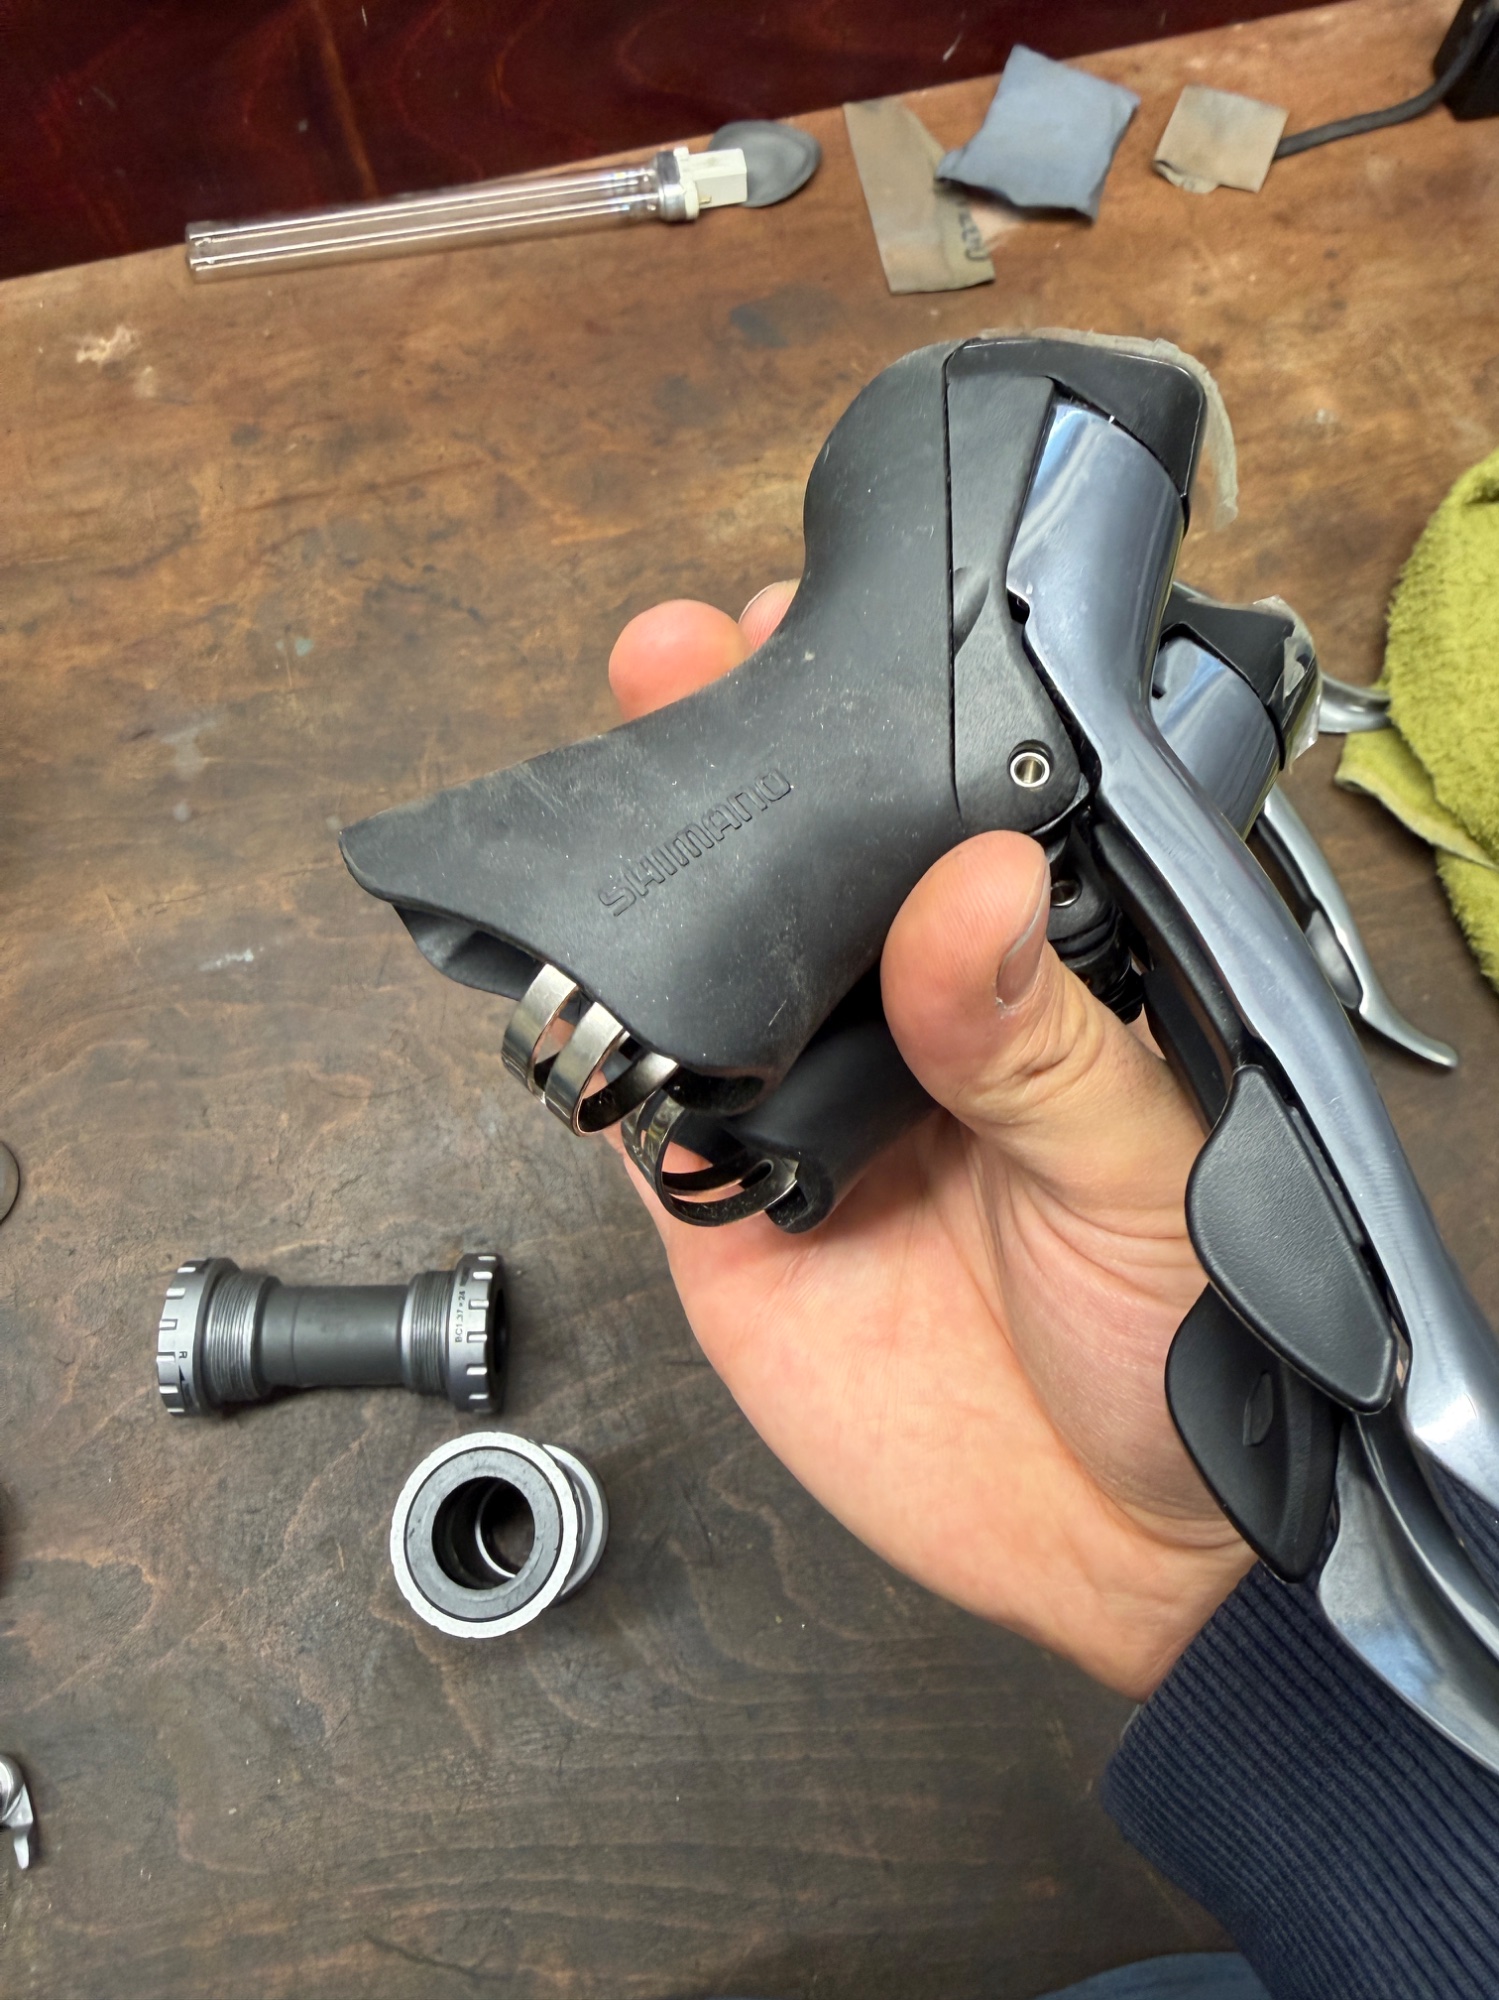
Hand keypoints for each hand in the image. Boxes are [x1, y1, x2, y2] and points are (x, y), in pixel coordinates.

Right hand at [606, 585, 1251, 1698]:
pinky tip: (563, 953)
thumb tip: (973, 885)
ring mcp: (806, 1109)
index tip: (826, 628)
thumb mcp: (1138, 1169)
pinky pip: (641, 1110)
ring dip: (645, 869)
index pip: (943, 820)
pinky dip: (596, 1039)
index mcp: (1031, 985)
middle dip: (731, 753)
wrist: (1117, 1547)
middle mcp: (910, 1027)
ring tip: (611, 764)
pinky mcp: (725, 1209)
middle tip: (683, 654)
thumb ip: (1042, 1036)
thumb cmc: (1184, 1339)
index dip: (880, 723)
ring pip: (705, 966)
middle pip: (801, 871)